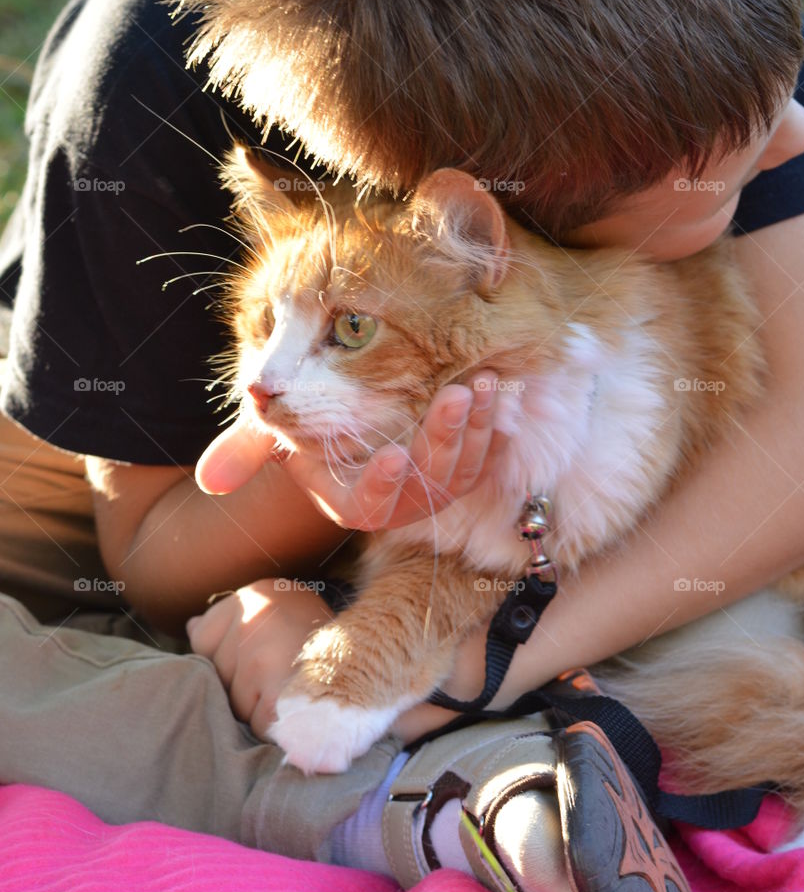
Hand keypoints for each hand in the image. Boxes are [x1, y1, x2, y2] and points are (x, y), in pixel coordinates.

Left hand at [186, 579, 332, 738]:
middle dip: (240, 686)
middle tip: (283, 676)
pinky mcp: (273, 684)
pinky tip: (301, 708)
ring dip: (258, 708)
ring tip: (295, 691)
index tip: (265, 659)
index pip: (201, 637)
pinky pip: (257, 721)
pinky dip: (277, 726)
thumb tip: (188, 626)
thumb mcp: (279, 620)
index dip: (228, 661)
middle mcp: (256, 611)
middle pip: (214, 671)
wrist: (382, 656)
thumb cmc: (326, 648)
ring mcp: (262, 647)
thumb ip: (228, 624)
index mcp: (257, 592)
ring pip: (233, 700)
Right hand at [196, 371, 507, 531]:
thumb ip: (246, 450)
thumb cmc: (305, 421)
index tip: (393, 455)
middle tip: (458, 395)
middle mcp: (395, 503)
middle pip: (427, 485)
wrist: (342, 413)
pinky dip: (496, 429)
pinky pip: (486, 458)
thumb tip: (212, 480)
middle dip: (445, 440)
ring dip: (478, 430)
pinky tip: (503, 396)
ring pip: (463, 472)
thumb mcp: (273, 429)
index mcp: (348, 500)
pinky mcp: (460, 468)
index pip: (367, 507)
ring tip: (484, 384)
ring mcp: (431, 488)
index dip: (381, 486)